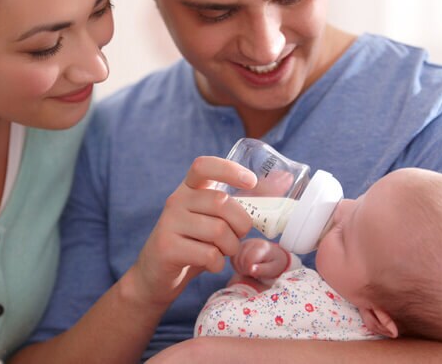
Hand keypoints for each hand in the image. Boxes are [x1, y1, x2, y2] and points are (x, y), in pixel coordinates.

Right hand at [131, 156, 256, 305]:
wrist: (156, 275)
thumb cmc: (195, 243)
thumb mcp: (216, 218)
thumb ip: (245, 201)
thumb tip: (285, 179)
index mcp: (189, 188)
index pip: (204, 166)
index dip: (229, 169)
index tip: (250, 182)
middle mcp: (176, 200)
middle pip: (221, 203)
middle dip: (241, 224)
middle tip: (239, 236)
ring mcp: (169, 223)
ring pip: (217, 231)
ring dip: (230, 247)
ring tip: (224, 252)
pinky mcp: (167, 247)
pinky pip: (207, 254)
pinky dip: (217, 263)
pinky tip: (210, 264)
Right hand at [230, 238, 289, 280]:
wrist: (275, 255)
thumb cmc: (274, 264)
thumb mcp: (272, 269)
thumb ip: (262, 270)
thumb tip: (250, 270)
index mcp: (262, 247)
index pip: (248, 259)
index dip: (248, 270)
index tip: (253, 274)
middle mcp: (252, 241)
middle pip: (240, 258)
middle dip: (244, 269)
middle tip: (252, 272)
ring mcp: (245, 242)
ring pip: (234, 257)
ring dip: (239, 267)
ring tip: (248, 270)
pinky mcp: (240, 244)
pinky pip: (232, 256)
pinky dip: (236, 264)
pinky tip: (244, 266)